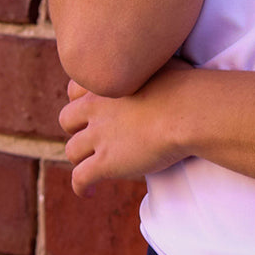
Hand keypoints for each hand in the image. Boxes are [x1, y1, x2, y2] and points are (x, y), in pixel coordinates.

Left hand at [59, 59, 192, 197]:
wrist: (187, 112)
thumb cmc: (185, 86)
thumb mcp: (160, 63)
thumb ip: (147, 65)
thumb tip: (158, 62)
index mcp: (107, 83)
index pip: (75, 89)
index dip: (81, 100)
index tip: (93, 110)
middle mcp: (96, 107)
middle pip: (67, 119)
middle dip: (76, 129)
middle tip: (94, 139)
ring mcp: (98, 136)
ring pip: (72, 150)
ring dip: (80, 159)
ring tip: (92, 167)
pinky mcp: (105, 162)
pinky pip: (80, 177)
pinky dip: (80, 187)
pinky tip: (88, 193)